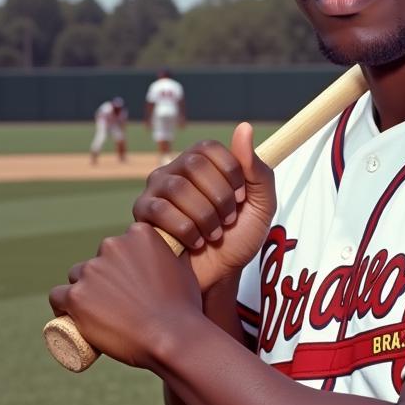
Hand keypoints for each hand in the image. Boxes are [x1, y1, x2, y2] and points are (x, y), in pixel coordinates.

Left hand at [48, 223, 203, 367]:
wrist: (172, 336)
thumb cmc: (183, 306)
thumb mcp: (183, 268)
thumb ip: (174, 256)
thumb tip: (175, 253)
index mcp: (139, 233)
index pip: (120, 246)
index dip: (122, 264)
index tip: (127, 283)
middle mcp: (112, 245)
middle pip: (98, 260)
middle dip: (103, 279)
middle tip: (116, 304)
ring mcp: (92, 270)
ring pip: (77, 277)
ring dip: (84, 291)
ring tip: (96, 314)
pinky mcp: (77, 296)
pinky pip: (58, 296)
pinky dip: (62, 306)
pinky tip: (67, 315)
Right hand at [132, 122, 276, 291]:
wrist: (220, 277)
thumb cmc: (239, 239)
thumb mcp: (261, 205)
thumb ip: (257, 169)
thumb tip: (244, 127)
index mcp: (203, 162)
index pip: (210, 147)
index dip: (231, 172)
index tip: (241, 199)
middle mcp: (176, 169)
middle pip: (194, 164)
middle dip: (219, 197)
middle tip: (228, 220)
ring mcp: (156, 190)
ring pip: (178, 188)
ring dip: (205, 216)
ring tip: (214, 235)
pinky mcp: (142, 215)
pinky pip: (159, 211)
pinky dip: (186, 229)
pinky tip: (195, 242)